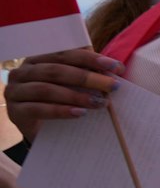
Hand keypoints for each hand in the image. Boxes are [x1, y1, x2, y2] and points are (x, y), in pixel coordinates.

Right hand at [3, 48, 121, 142]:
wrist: (44, 132)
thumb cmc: (62, 103)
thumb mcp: (75, 86)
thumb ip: (88, 74)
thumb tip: (117, 68)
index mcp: (38, 60)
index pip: (64, 54)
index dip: (90, 59)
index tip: (115, 66)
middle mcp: (23, 72)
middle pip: (56, 71)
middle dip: (87, 77)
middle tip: (113, 86)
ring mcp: (15, 91)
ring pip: (46, 89)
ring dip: (76, 95)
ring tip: (100, 102)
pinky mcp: (15, 112)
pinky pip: (37, 109)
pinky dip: (60, 111)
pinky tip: (80, 113)